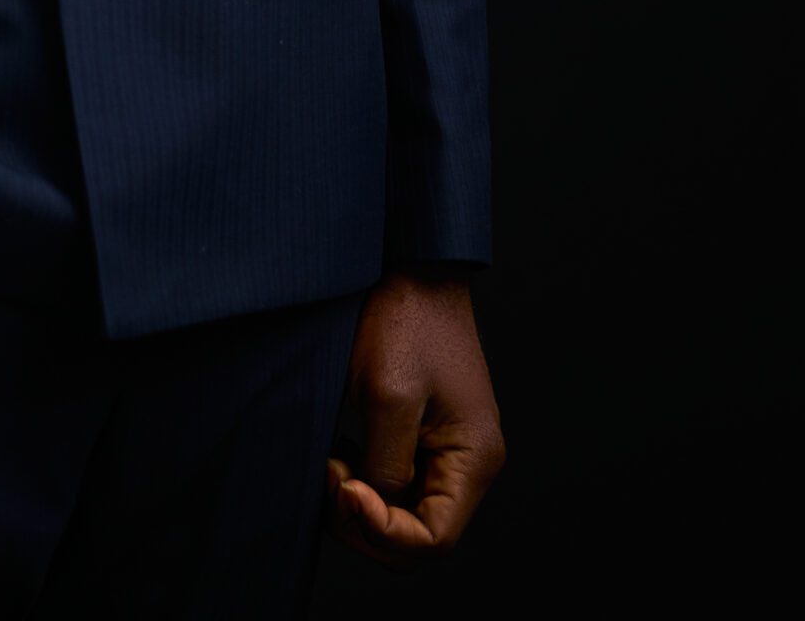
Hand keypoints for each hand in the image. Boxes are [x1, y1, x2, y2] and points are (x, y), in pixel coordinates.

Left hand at [324, 267, 505, 565]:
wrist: (413, 266)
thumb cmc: (405, 320)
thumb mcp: (387, 397)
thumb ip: (385, 467)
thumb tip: (372, 509)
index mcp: (473, 459)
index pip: (434, 539)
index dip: (383, 532)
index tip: (345, 489)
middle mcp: (470, 463)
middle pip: (420, 534)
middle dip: (368, 523)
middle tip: (331, 478)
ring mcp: (450, 450)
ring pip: (406, 513)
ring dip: (364, 504)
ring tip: (332, 463)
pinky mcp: (428, 435)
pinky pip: (400, 483)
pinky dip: (368, 482)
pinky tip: (342, 454)